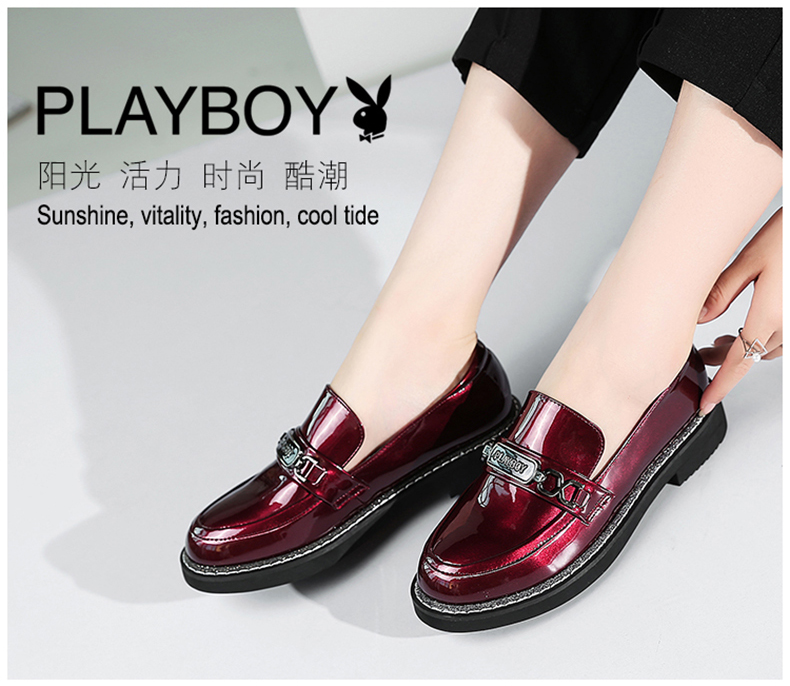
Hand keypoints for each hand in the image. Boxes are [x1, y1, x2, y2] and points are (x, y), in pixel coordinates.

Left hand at [697, 207, 782, 414]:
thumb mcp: (749, 259)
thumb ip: (721, 291)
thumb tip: (699, 318)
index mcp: (771, 314)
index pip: (739, 363)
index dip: (720, 386)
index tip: (706, 404)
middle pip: (751, 356)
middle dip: (724, 360)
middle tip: (702, 354)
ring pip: (768, 348)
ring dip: (745, 348)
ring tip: (722, 340)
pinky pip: (783, 336)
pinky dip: (764, 337)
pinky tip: (752, 325)